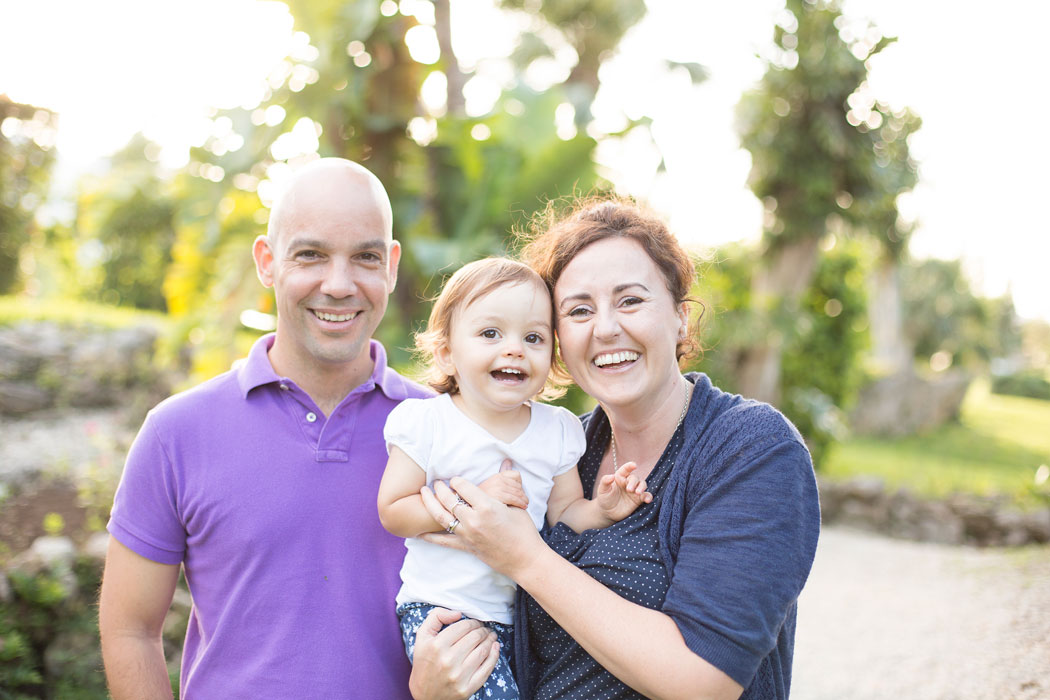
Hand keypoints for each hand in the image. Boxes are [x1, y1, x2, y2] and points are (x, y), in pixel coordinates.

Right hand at [409, 608, 499, 699]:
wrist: (424, 696)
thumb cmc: (424, 663)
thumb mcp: (422, 637)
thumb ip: (436, 617)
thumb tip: (458, 613)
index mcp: (436, 646)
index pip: (464, 626)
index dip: (473, 622)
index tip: (475, 623)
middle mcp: (448, 660)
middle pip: (475, 637)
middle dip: (483, 630)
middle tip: (484, 629)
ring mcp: (458, 676)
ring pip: (483, 650)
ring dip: (490, 640)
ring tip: (491, 636)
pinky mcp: (467, 688)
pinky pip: (487, 669)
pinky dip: (494, 655)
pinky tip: (495, 648)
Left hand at [420, 474, 545, 578]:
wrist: (525, 559)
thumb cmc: (524, 531)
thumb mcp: (517, 505)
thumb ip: (507, 485)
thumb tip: (507, 463)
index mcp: (487, 506)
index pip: (464, 487)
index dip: (457, 481)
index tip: (455, 478)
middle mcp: (474, 520)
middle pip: (448, 500)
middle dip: (440, 488)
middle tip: (437, 482)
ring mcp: (467, 535)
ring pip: (440, 517)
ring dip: (430, 503)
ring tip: (424, 494)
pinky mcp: (466, 547)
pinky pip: (443, 541)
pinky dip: (429, 536)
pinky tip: (418, 531)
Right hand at [477, 462, 528, 509]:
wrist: (472, 507)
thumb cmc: (484, 498)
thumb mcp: (492, 484)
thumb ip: (502, 473)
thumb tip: (508, 461)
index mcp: (496, 476)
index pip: (516, 475)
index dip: (520, 483)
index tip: (520, 491)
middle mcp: (496, 480)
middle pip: (517, 485)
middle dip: (522, 493)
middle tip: (525, 500)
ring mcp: (496, 487)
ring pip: (516, 492)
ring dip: (523, 499)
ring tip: (525, 504)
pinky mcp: (497, 496)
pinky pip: (513, 498)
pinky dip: (520, 503)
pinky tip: (522, 507)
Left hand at [595, 462, 651, 521]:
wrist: (608, 512)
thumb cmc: (604, 498)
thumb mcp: (602, 490)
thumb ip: (605, 481)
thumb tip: (611, 476)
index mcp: (619, 477)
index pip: (625, 469)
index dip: (630, 466)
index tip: (634, 465)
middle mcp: (628, 482)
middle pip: (635, 478)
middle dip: (634, 482)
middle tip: (629, 490)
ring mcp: (634, 490)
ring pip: (642, 484)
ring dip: (642, 487)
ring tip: (638, 493)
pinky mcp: (638, 499)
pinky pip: (646, 495)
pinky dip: (649, 496)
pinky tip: (648, 500)